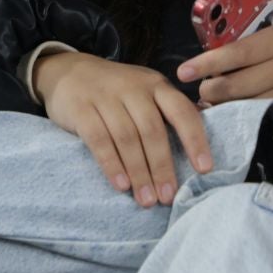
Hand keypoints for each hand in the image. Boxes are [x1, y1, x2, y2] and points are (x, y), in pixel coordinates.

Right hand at [36, 52, 213, 207]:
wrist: (67, 72)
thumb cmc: (117, 90)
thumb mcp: (145, 91)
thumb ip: (168, 111)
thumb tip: (201, 144)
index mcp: (157, 86)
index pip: (182, 112)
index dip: (195, 141)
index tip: (204, 169)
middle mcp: (134, 89)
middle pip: (153, 130)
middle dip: (162, 166)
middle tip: (168, 196)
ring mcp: (106, 97)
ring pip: (127, 138)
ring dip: (139, 172)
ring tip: (147, 200)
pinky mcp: (81, 109)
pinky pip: (98, 140)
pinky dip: (111, 164)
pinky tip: (121, 185)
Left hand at [175, 0, 272, 105]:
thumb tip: (247, 4)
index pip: (238, 52)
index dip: (208, 62)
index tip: (184, 70)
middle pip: (237, 84)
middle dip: (210, 89)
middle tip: (198, 88)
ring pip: (248, 103)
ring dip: (225, 104)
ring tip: (210, 101)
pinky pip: (268, 112)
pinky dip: (248, 113)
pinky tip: (236, 112)